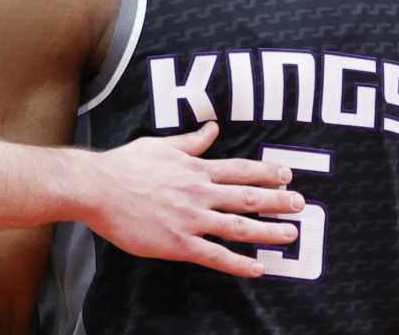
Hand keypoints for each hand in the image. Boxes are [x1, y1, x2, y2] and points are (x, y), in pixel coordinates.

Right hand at [86, 121, 304, 277]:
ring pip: (238, 227)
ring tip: (290, 234)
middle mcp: (198, 192)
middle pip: (247, 197)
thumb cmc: (124, 165)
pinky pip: (215, 256)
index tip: (287, 175)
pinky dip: (239, 263)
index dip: (267, 173)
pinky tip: (258, 269)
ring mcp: (190, 219)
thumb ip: (190, 142)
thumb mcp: (159, 145)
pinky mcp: (178, 243)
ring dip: (268, 231)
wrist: (97, 187)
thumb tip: (212, 129)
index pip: (240, 170)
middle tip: (301, 204)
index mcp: (194, 169)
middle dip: (277, 201)